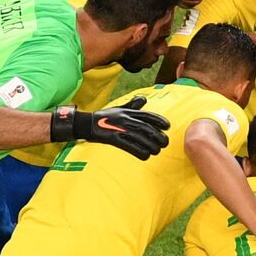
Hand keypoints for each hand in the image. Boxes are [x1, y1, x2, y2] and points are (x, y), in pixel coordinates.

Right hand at [50, 96, 171, 159]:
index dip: (158, 120)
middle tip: (165, 142)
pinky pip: (129, 146)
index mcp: (128, 112)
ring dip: (151, 145)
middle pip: (146, 128)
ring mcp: (120, 129)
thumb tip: (144, 99)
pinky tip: (146, 156)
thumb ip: (132, 105)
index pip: (147, 115)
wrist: (88, 123)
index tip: (168, 126)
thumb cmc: (106, 116)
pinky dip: (139, 152)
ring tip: (158, 150)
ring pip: (140, 138)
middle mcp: (126, 119)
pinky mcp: (113, 139)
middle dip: (158, 136)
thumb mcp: (120, 108)